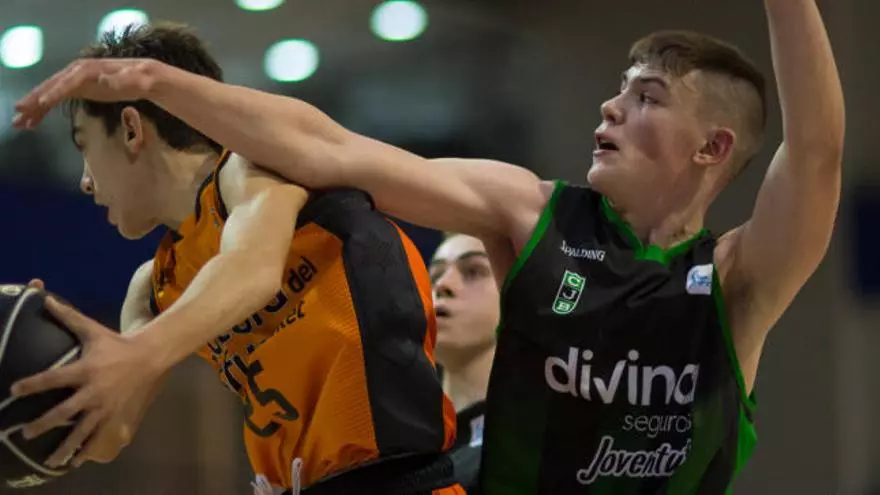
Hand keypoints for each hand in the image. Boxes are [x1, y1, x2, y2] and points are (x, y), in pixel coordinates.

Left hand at [10, 296, 164, 467]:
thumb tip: (45, 299)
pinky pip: (99, 436)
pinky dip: (87, 450)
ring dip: (65, 447)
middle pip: (65, 411)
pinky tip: (75, 461)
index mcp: (85, 370)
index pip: (53, 378)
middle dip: (44, 424)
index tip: (14, 390)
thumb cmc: (116, 343)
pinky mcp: (115, 415)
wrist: (149, 357)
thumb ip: (68, 317)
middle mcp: (94, 391)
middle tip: (26, 433)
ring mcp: (105, 406)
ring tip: (50, 460)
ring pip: (82, 430)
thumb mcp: (92, 330)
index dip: (33, 384)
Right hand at [13, 58, 158, 129]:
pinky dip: (43, 110)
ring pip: (50, 93)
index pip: (68, 81)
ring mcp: (75, 81)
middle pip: (52, 86)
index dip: (55, 91)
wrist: (144, 78)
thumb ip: (121, 81)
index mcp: (89, 69)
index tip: (42, 103)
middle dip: (35, 99)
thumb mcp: (135, 80)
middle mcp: (77, 72)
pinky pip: (56, 100)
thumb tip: (106, 81)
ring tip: (19, 123)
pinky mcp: (77, 89)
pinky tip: (33, 122)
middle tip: (19, 113)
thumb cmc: (141, 78)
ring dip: (34, 108)